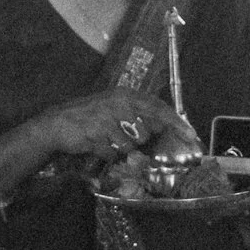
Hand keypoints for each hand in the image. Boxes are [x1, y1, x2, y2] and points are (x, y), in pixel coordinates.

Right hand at [35, 89, 198, 163]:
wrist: (58, 123)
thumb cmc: (89, 116)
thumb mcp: (114, 107)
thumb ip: (136, 114)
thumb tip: (162, 127)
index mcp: (125, 95)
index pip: (158, 107)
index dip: (176, 122)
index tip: (190, 134)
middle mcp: (118, 104)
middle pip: (145, 132)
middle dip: (137, 141)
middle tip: (120, 137)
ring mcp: (107, 120)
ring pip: (129, 146)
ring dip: (119, 147)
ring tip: (104, 138)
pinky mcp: (96, 136)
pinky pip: (112, 153)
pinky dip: (106, 153)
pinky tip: (95, 144)